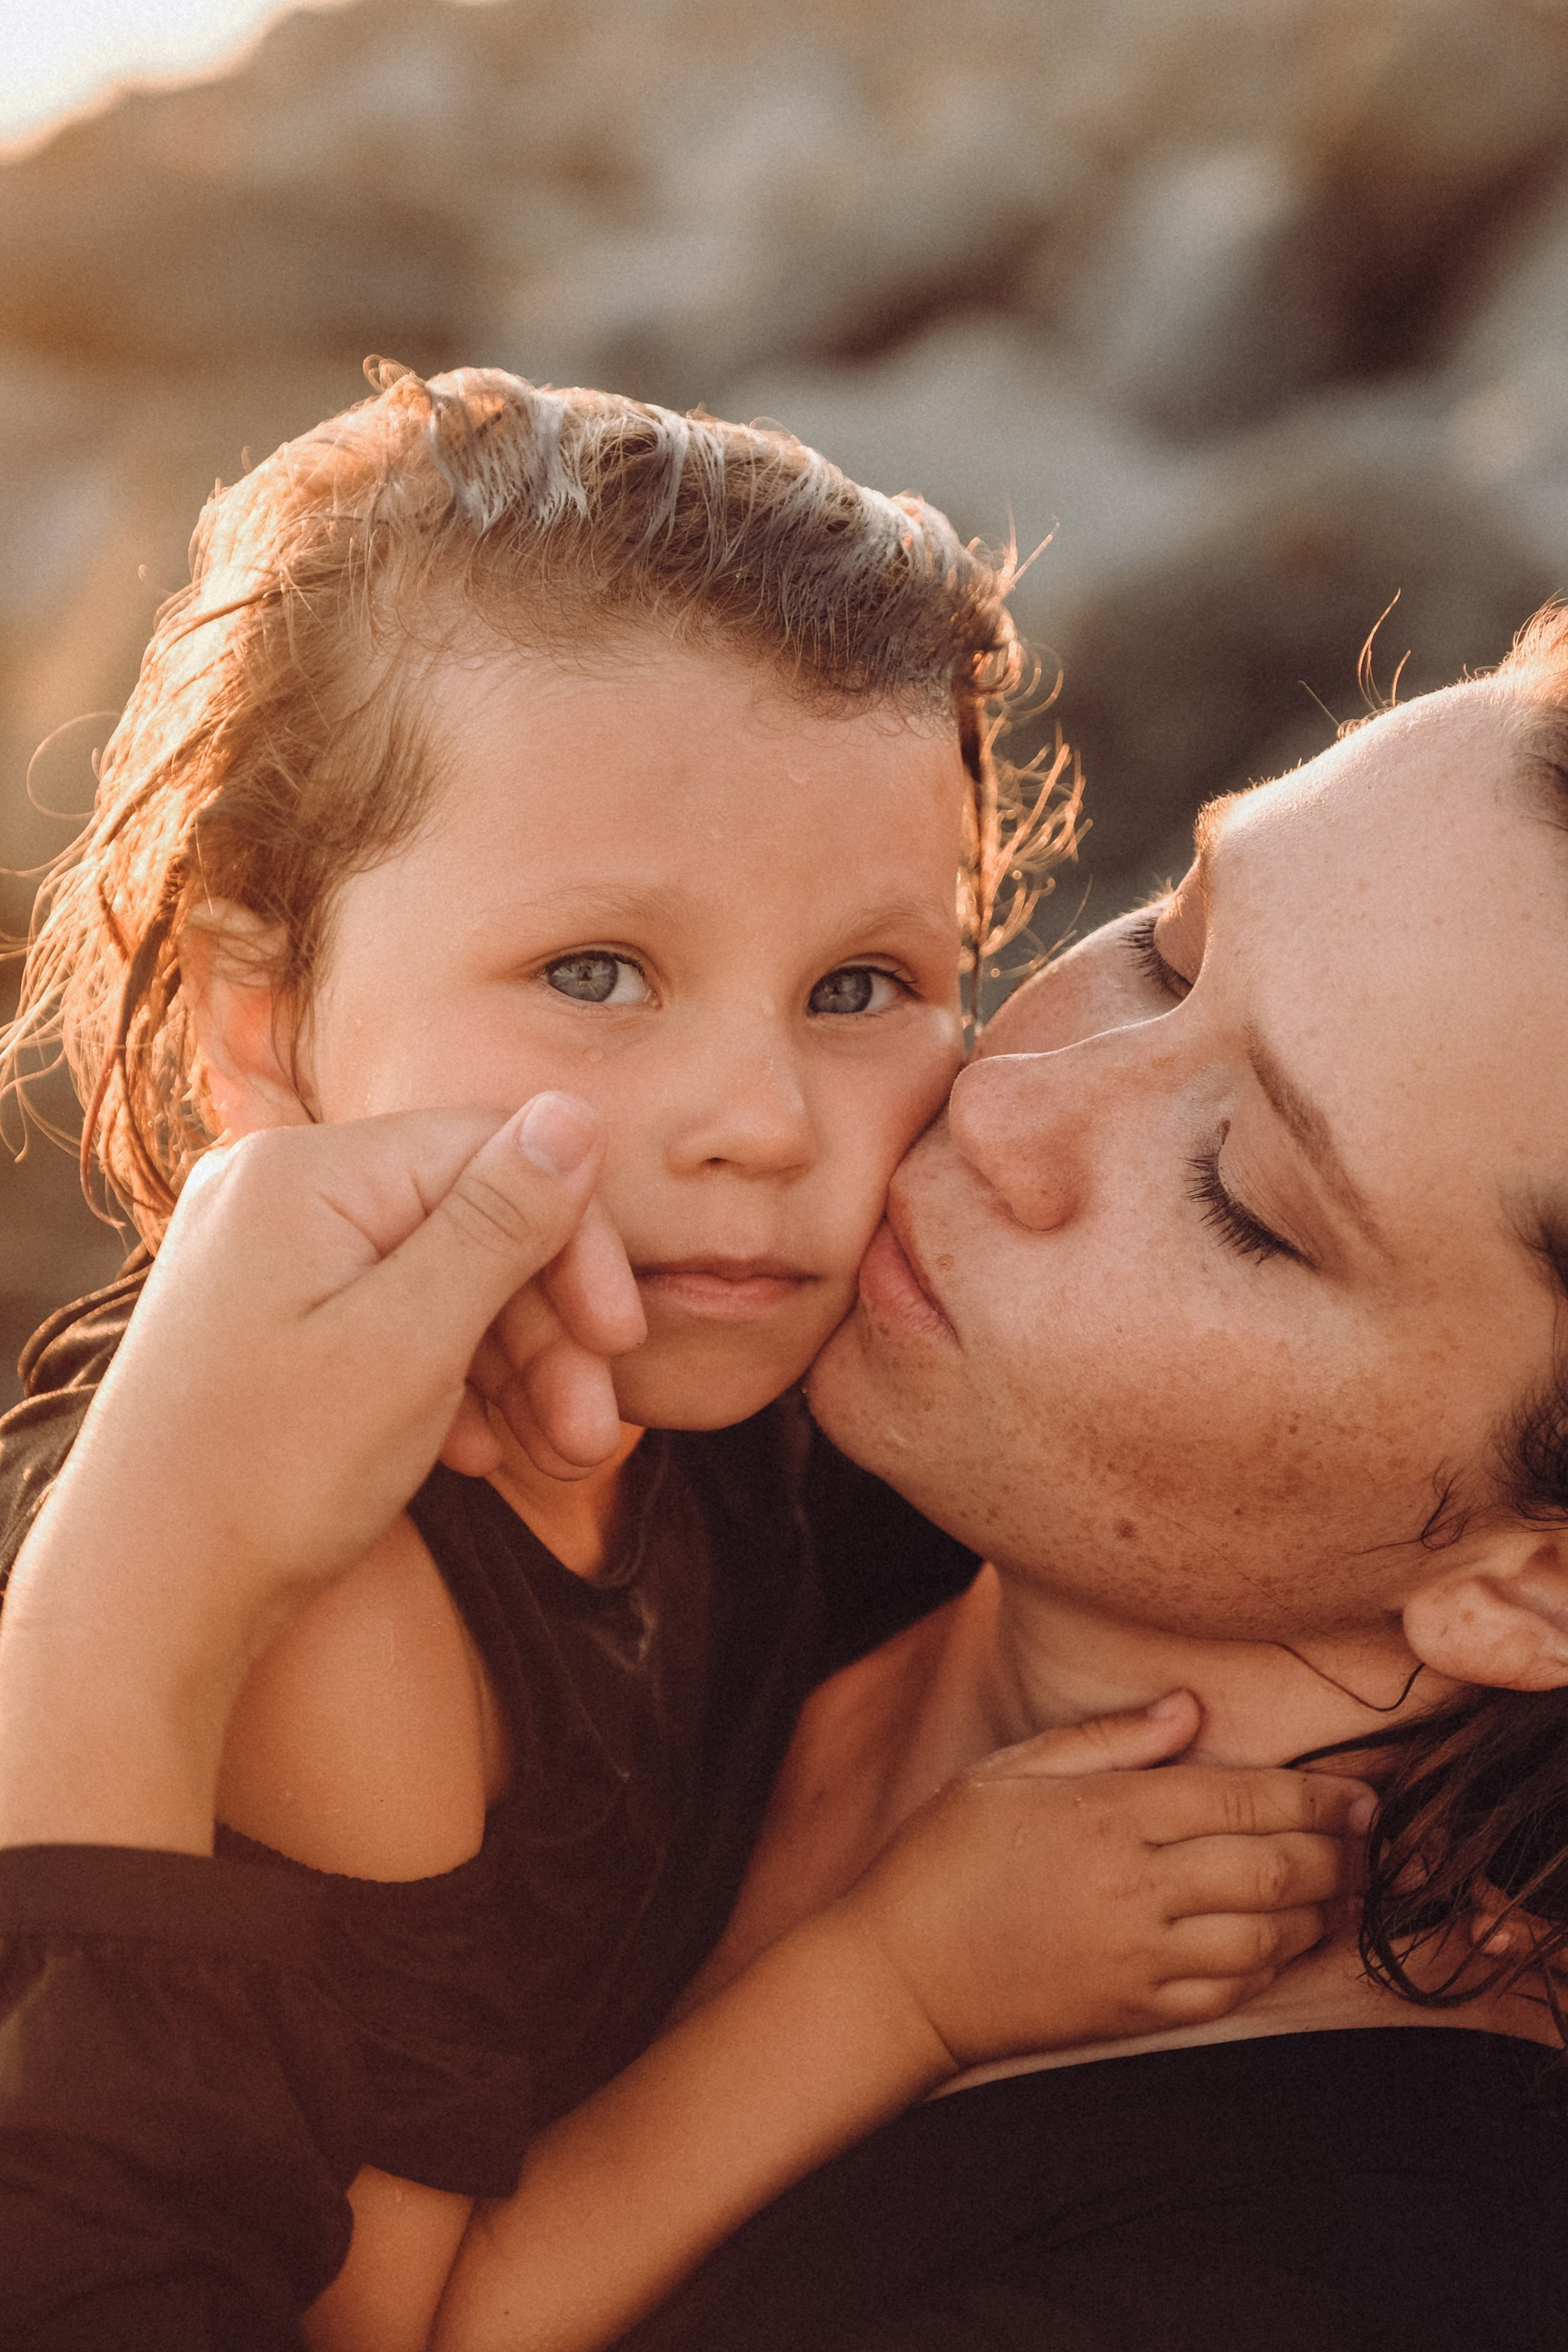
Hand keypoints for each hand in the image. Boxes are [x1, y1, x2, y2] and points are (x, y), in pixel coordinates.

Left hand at [0, 1095, 637, 1850]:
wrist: (143, 1604)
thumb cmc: (269, 1476)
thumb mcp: (412, 1343)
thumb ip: (499, 1223)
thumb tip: (573, 1112)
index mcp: (305, 1174)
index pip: (490, 1155)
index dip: (575, 1243)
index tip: (622, 1339)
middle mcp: (278, 1198)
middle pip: (467, 1224)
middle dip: (546, 1330)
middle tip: (592, 1437)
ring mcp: (266, 1263)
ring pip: (435, 1285)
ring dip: (511, 1369)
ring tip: (556, 1460)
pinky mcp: (267, 1327)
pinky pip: (387, 1326)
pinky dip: (447, 1386)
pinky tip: (476, 1454)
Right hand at [830, 1691, 1375, 2066]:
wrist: (901, 1974)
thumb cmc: (947, 1856)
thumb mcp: (1010, 1769)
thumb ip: (1108, 1738)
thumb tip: (1191, 1709)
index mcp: (1107, 1816)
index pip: (1242, 1798)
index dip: (1316, 1796)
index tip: (1360, 1793)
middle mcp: (1133, 1888)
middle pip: (1272, 1867)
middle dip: (1335, 1851)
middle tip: (1367, 1837)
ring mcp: (1137, 1958)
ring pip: (1265, 1935)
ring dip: (1316, 1910)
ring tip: (1338, 1886)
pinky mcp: (1134, 2012)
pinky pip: (1229, 1991)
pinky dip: (1271, 1965)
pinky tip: (1282, 1940)